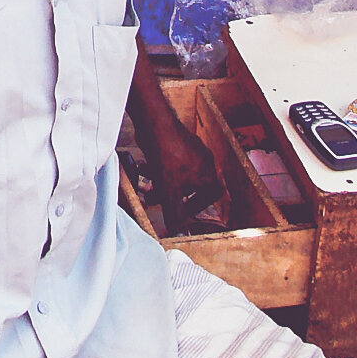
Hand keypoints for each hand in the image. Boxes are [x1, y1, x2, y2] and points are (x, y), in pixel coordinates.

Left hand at [153, 116, 223, 231]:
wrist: (156, 124)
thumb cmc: (169, 156)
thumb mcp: (170, 192)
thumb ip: (174, 214)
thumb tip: (177, 233)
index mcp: (210, 174)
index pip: (211, 197)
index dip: (196, 207)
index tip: (182, 213)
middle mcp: (205, 161)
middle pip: (191, 186)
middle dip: (172, 196)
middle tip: (160, 202)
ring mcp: (192, 150)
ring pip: (178, 174)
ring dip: (163, 183)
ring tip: (147, 189)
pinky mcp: (177, 141)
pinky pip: (171, 161)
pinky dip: (159, 169)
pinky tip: (145, 170)